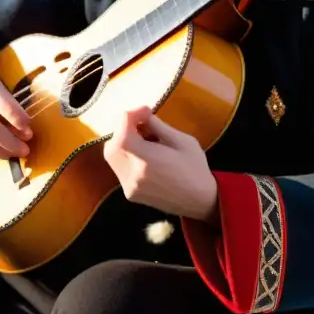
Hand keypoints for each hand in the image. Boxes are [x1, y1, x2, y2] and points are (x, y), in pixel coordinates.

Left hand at [103, 106, 218, 223]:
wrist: (201, 201)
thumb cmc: (195, 168)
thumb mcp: (182, 140)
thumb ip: (158, 126)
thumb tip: (142, 114)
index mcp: (147, 160)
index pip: (122, 133)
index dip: (130, 116)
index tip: (145, 111)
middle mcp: (133, 175)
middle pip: (112, 145)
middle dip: (123, 130)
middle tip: (142, 125)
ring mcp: (129, 187)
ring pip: (113, 158)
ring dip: (123, 143)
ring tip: (143, 140)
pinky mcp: (130, 194)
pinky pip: (120, 169)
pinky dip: (127, 157)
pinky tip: (144, 157)